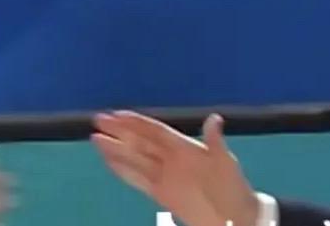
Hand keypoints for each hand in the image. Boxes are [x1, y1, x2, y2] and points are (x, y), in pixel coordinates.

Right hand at [92, 112, 259, 225]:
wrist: (233, 215)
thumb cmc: (233, 186)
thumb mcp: (225, 163)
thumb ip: (215, 141)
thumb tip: (214, 118)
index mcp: (186, 148)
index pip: (156, 132)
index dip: (137, 123)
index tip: (116, 115)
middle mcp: (172, 159)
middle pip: (141, 142)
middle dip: (120, 132)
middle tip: (98, 120)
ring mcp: (165, 175)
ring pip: (135, 159)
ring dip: (116, 149)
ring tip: (96, 138)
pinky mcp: (160, 192)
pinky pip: (136, 178)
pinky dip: (122, 169)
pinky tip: (109, 161)